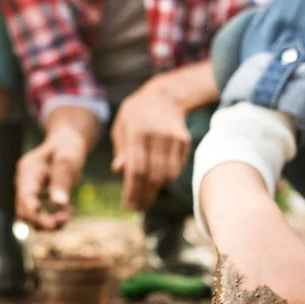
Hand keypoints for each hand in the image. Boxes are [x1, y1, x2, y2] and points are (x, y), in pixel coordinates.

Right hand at [15, 126, 85, 230]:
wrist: (66, 142)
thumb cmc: (67, 148)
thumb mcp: (68, 160)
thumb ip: (62, 181)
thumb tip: (59, 204)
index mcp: (28, 171)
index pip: (25, 198)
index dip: (36, 215)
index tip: (52, 225)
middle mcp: (24, 182)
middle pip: (24, 211)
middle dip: (42, 221)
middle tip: (65, 219)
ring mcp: (28, 190)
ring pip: (31, 215)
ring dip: (48, 221)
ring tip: (67, 216)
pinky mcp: (36, 196)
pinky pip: (39, 213)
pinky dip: (52, 216)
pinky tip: (67, 211)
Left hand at [111, 83, 190, 211]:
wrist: (164, 95)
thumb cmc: (136, 114)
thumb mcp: (121, 126)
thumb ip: (121, 149)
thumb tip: (119, 170)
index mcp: (137, 132)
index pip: (136, 169)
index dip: (133, 191)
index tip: (129, 205)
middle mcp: (156, 136)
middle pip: (152, 176)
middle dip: (144, 196)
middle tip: (137, 208)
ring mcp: (173, 139)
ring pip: (167, 175)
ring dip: (156, 191)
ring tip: (146, 199)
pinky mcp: (184, 141)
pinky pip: (176, 168)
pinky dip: (166, 180)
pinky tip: (157, 183)